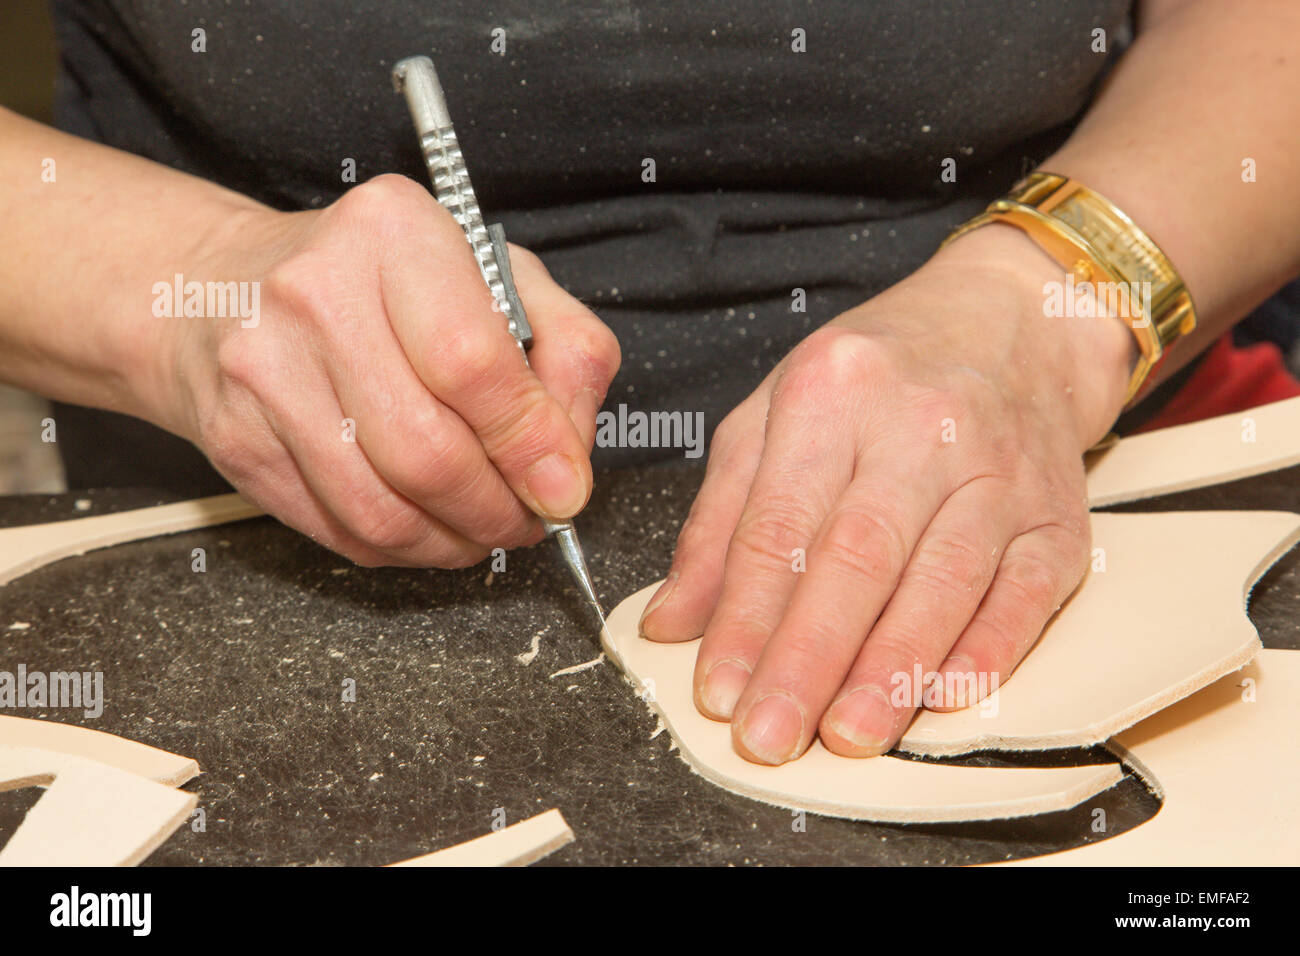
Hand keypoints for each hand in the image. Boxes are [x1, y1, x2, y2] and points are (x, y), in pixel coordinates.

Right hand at [159, 174, 619, 566]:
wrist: (220, 287)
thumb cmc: (382, 283)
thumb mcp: (497, 277)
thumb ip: (564, 352)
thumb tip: (566, 466)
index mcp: (393, 232)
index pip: (472, 363)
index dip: (528, 443)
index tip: (562, 487)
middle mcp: (315, 295)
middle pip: (427, 452)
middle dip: (497, 510)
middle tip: (528, 519)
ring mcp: (263, 372)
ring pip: (382, 509)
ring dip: (454, 541)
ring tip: (484, 529)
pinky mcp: (236, 440)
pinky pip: (339, 530)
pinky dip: (403, 548)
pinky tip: (428, 526)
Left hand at [639, 224, 1136, 762]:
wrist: (1013, 323)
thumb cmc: (878, 376)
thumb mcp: (774, 414)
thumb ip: (721, 520)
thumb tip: (673, 622)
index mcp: (830, 394)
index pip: (779, 525)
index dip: (746, 617)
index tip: (718, 692)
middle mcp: (919, 426)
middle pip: (858, 557)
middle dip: (809, 659)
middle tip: (770, 737)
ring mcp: (998, 469)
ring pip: (943, 581)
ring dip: (892, 669)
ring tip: (848, 736)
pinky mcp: (1057, 513)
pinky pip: (1024, 592)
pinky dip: (986, 652)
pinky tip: (944, 699)